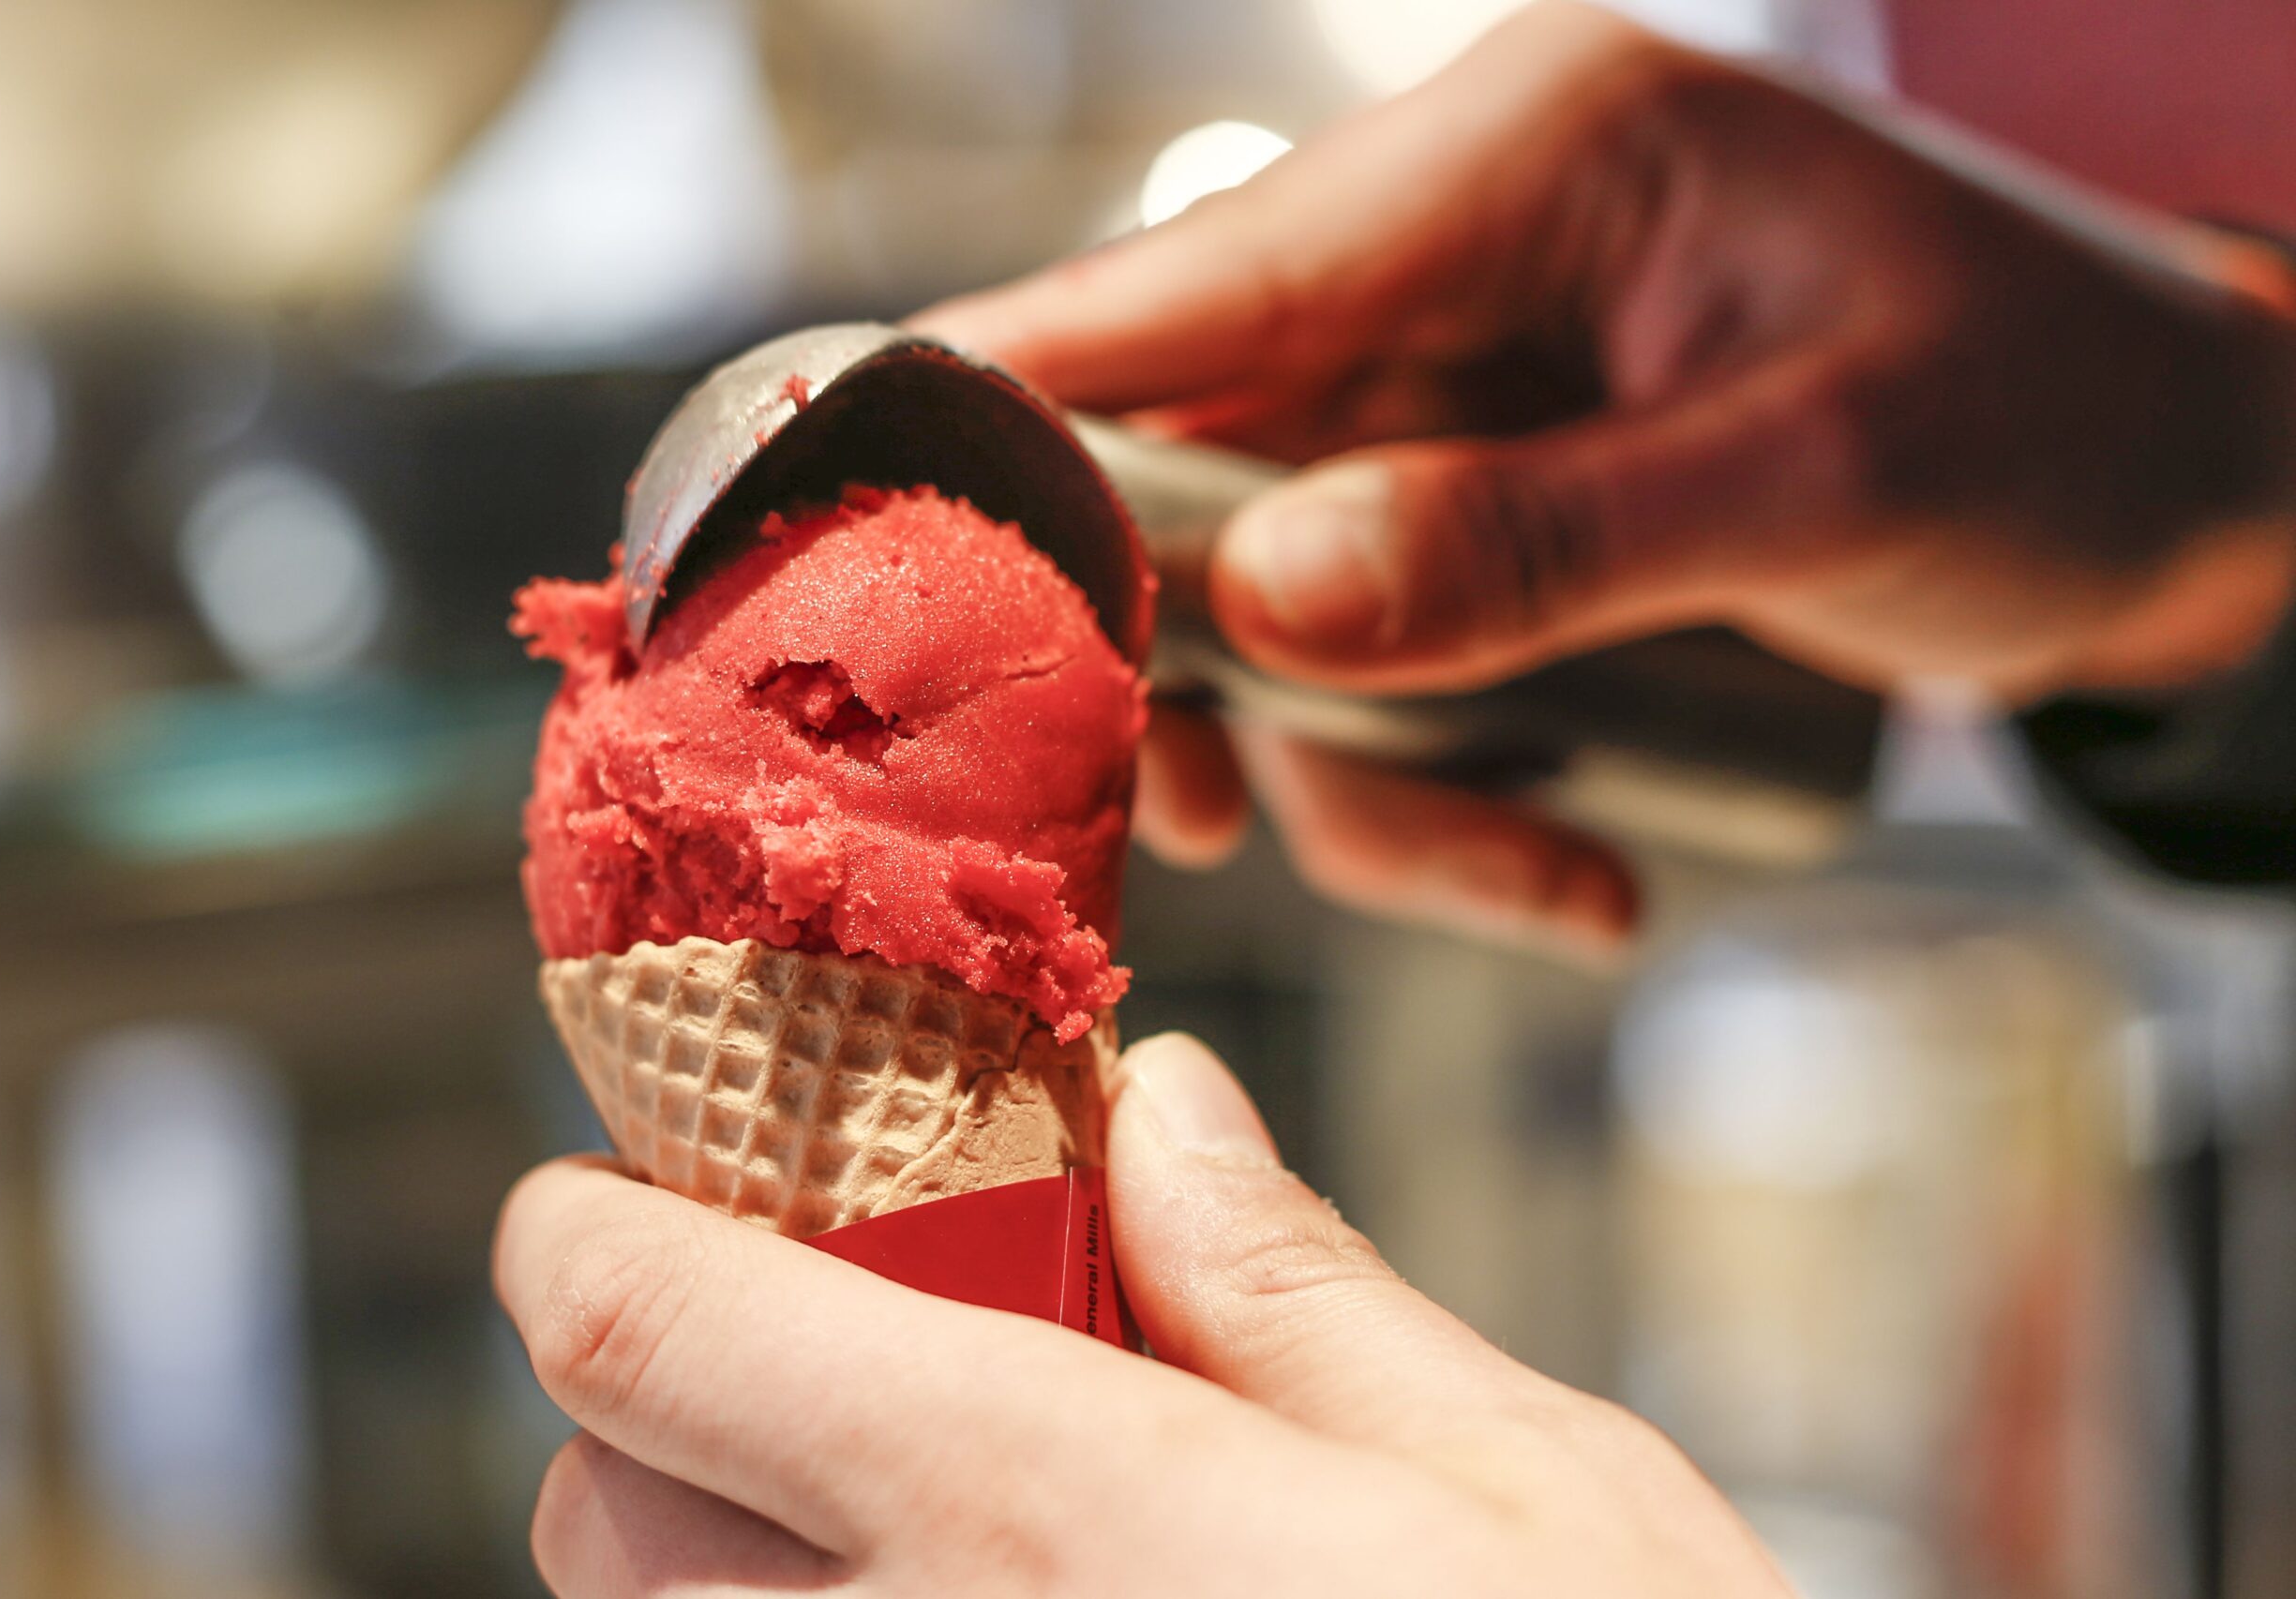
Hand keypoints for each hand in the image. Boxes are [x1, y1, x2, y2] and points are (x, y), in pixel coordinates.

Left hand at [494, 1033, 1791, 1596]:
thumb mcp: (1536, 1496)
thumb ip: (1296, 1291)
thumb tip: (1161, 1113)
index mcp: (1044, 1524)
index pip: (642, 1333)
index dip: (581, 1228)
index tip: (619, 1178)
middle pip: (595, 1504)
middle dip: (671, 1392)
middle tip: (848, 1342)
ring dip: (729, 1564)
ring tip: (945, 1527)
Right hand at [917, 0, 2295, 950]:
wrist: (2180, 483)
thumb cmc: (2051, 415)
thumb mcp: (1822, 477)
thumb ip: (1533, 540)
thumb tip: (1267, 610)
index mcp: (1507, 161)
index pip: (1175, 284)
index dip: (999, 431)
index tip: (866, 583)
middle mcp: (1435, 272)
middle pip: (1182, 479)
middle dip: (1200, 674)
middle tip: (1218, 813)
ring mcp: (1446, 410)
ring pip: (1270, 624)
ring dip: (1360, 782)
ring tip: (1536, 875)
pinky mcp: (1475, 529)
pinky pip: (1373, 684)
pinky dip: (1438, 803)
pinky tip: (1574, 874)